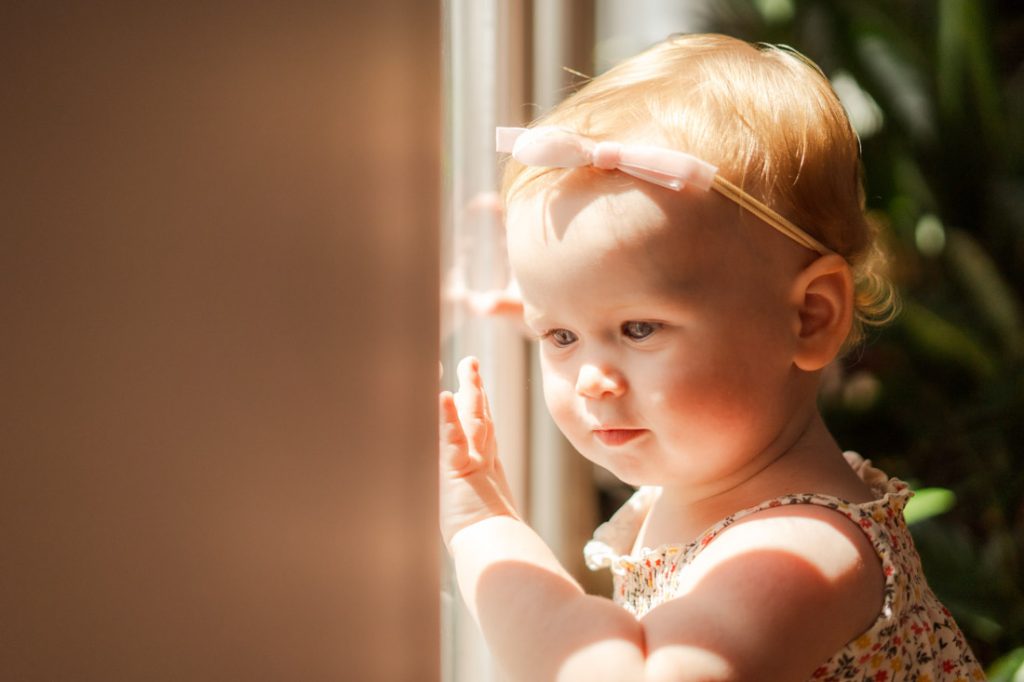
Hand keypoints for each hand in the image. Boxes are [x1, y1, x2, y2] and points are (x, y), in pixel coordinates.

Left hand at [439, 356, 518, 546]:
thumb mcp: (484, 524)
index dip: (480, 409)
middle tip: (471, 362)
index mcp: (487, 474)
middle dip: (476, 388)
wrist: (499, 557)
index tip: (476, 390)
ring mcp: (474, 465)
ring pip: (471, 419)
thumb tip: (497, 526)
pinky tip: (442, 396)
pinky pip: (452, 440)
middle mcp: (483, 463)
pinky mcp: (460, 472)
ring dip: (468, 390)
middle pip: (480, 416)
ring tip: (466, 364)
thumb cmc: (494, 549)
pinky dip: (447, 418)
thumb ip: (485, 513)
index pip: (483, 434)